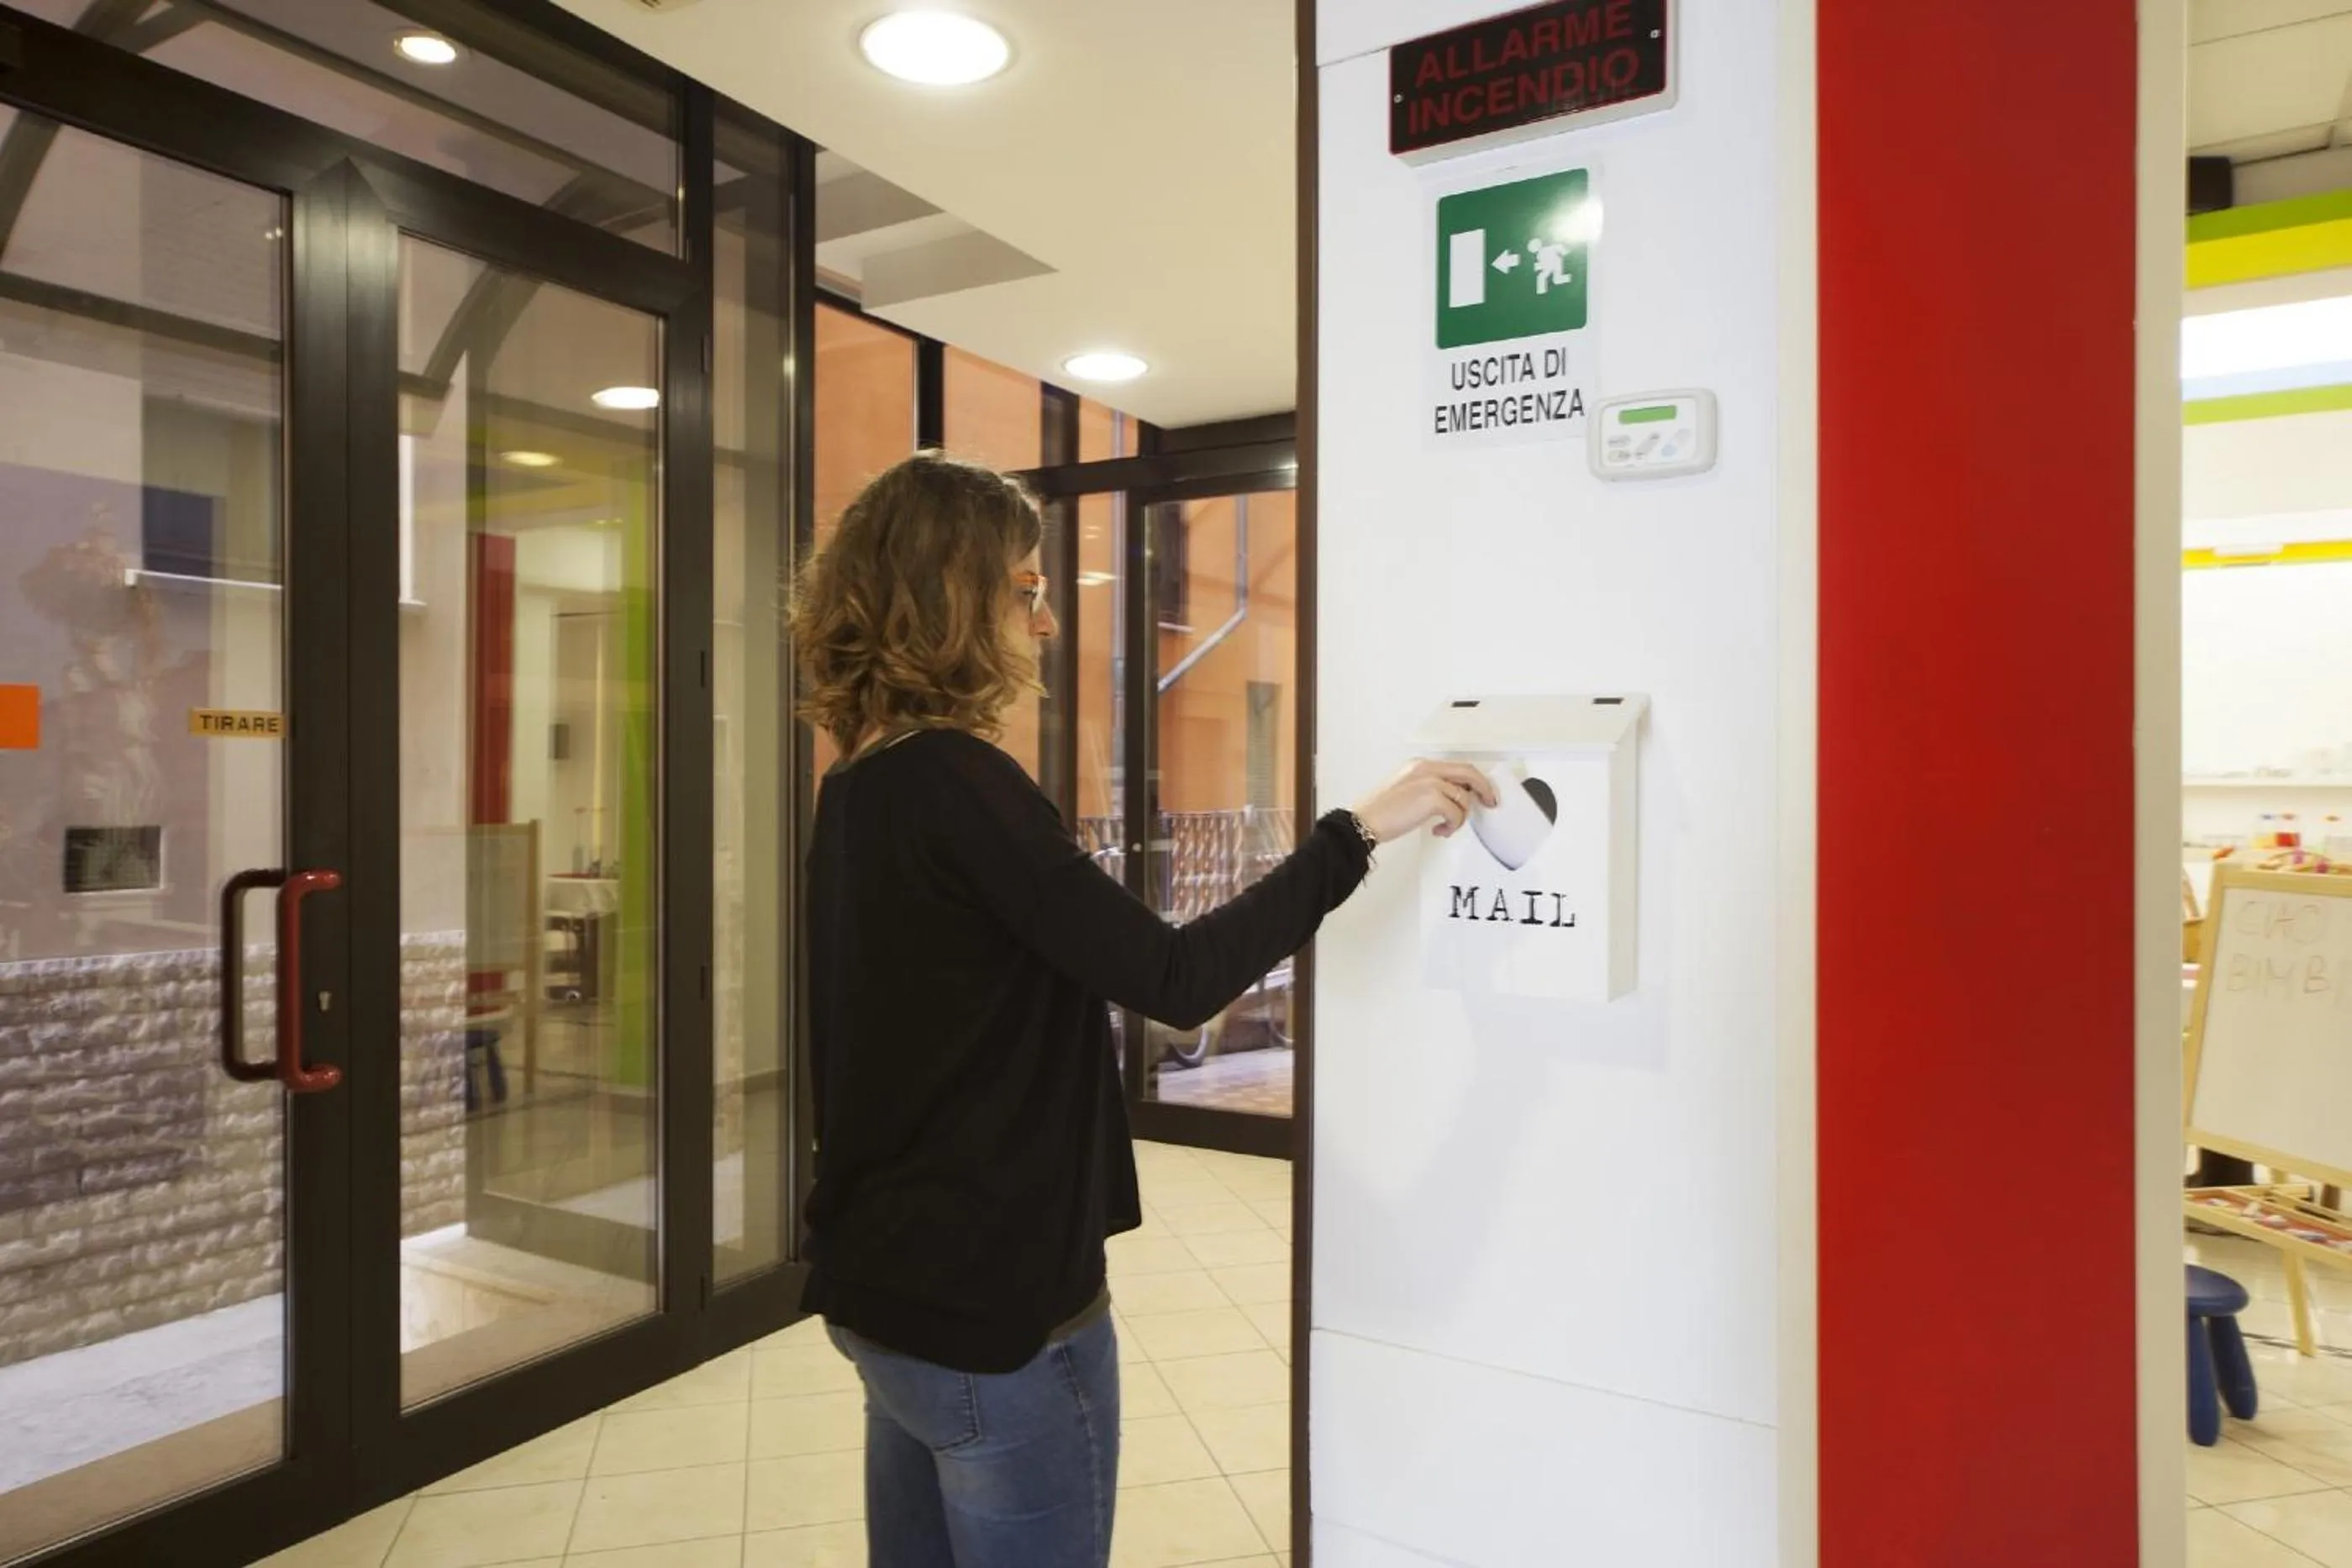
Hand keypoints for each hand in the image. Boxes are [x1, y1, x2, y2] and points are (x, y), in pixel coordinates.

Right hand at [1350, 759, 1499, 843]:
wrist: (1363, 821)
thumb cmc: (1380, 812)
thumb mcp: (1406, 792)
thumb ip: (1429, 789)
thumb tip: (1453, 800)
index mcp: (1419, 766)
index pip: (1456, 767)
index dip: (1473, 780)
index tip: (1481, 792)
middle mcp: (1426, 768)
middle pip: (1468, 772)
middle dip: (1483, 788)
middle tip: (1490, 802)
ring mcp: (1429, 781)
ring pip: (1464, 796)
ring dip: (1461, 817)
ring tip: (1447, 827)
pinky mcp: (1431, 797)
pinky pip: (1456, 812)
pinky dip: (1453, 825)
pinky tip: (1439, 831)